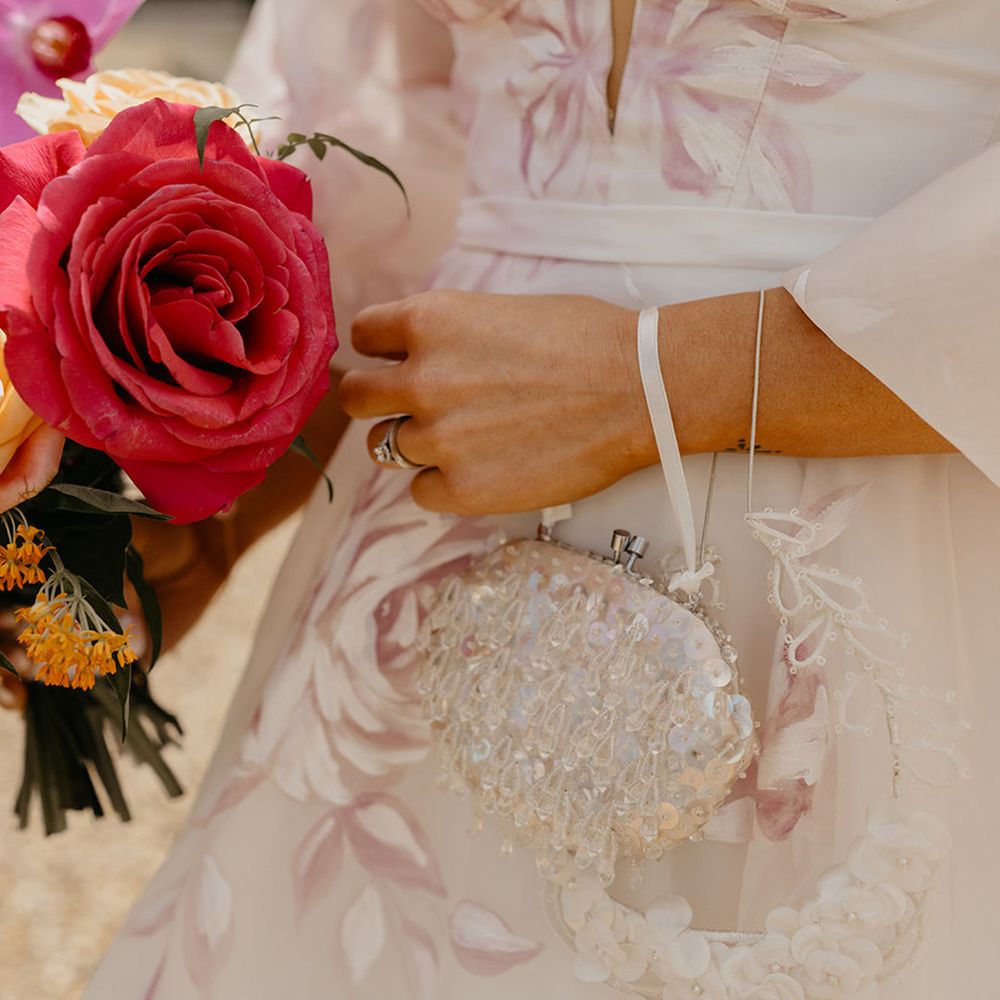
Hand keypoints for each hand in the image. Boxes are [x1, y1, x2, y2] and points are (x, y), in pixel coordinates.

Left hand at [340, 291, 651, 514]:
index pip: (363, 336)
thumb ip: (449, 335)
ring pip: (384, 447)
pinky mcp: (461, 489)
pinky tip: (482, 470)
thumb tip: (420, 355)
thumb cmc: (587, 342)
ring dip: (415, 443)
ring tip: (465, 439)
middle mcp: (421, 379)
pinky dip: (443, 484)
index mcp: (430, 322)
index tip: (396, 362)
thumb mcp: (501, 312)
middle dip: (378, 400)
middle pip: (355, 398)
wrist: (640, 390)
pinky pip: (419, 493)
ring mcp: (437, 438)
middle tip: (414, 407)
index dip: (380, 350)